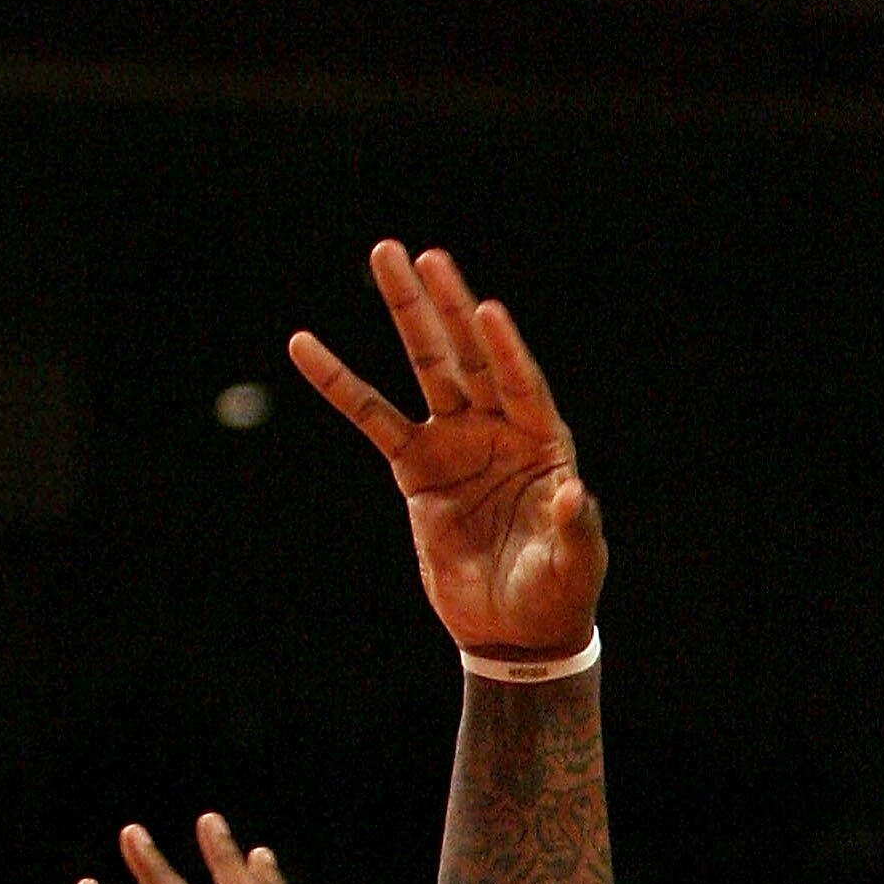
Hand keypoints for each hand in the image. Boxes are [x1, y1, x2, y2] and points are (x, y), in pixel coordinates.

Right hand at [290, 242, 605, 658]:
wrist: (514, 630)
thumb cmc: (558, 593)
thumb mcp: (576, 563)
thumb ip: (575, 526)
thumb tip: (571, 492)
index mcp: (543, 443)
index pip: (522, 384)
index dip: (505, 350)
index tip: (486, 310)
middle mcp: (500, 430)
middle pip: (469, 357)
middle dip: (446, 305)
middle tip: (421, 253)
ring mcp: (456, 442)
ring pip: (427, 368)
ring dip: (406, 314)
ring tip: (385, 256)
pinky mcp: (417, 469)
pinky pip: (372, 419)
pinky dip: (340, 384)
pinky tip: (306, 346)